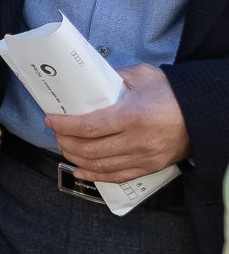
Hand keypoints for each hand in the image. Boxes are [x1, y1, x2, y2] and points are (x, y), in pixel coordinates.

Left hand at [47, 63, 190, 182]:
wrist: (202, 114)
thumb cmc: (170, 93)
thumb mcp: (142, 76)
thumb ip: (113, 77)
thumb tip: (87, 81)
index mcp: (132, 116)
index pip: (88, 126)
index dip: (64, 126)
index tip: (51, 120)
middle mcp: (137, 141)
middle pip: (89, 149)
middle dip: (65, 142)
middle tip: (56, 133)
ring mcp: (144, 157)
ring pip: (99, 166)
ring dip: (75, 158)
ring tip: (65, 147)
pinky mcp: (150, 167)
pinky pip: (117, 177)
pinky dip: (94, 176)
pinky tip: (79, 170)